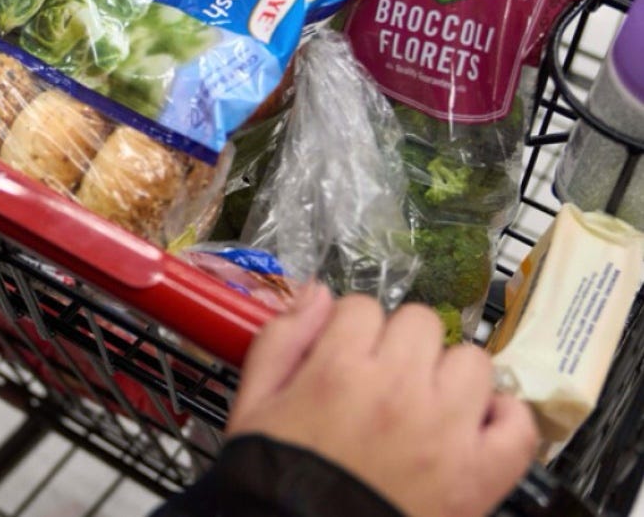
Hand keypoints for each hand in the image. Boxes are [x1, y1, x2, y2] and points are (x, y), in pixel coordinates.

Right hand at [228, 287, 537, 516]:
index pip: (361, 307)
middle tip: (384, 377)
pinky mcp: (479, 475)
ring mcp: (446, 431)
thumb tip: (317, 294)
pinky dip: (502, 419)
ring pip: (472, 360)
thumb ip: (281, 340)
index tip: (345, 351)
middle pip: (420, 322)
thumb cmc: (278, 476)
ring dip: (449, 375)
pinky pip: (517, 423)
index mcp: (339, 371)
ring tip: (427, 404)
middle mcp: (398, 390)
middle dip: (399, 343)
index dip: (350, 328)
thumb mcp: (254, 404)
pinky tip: (472, 427)